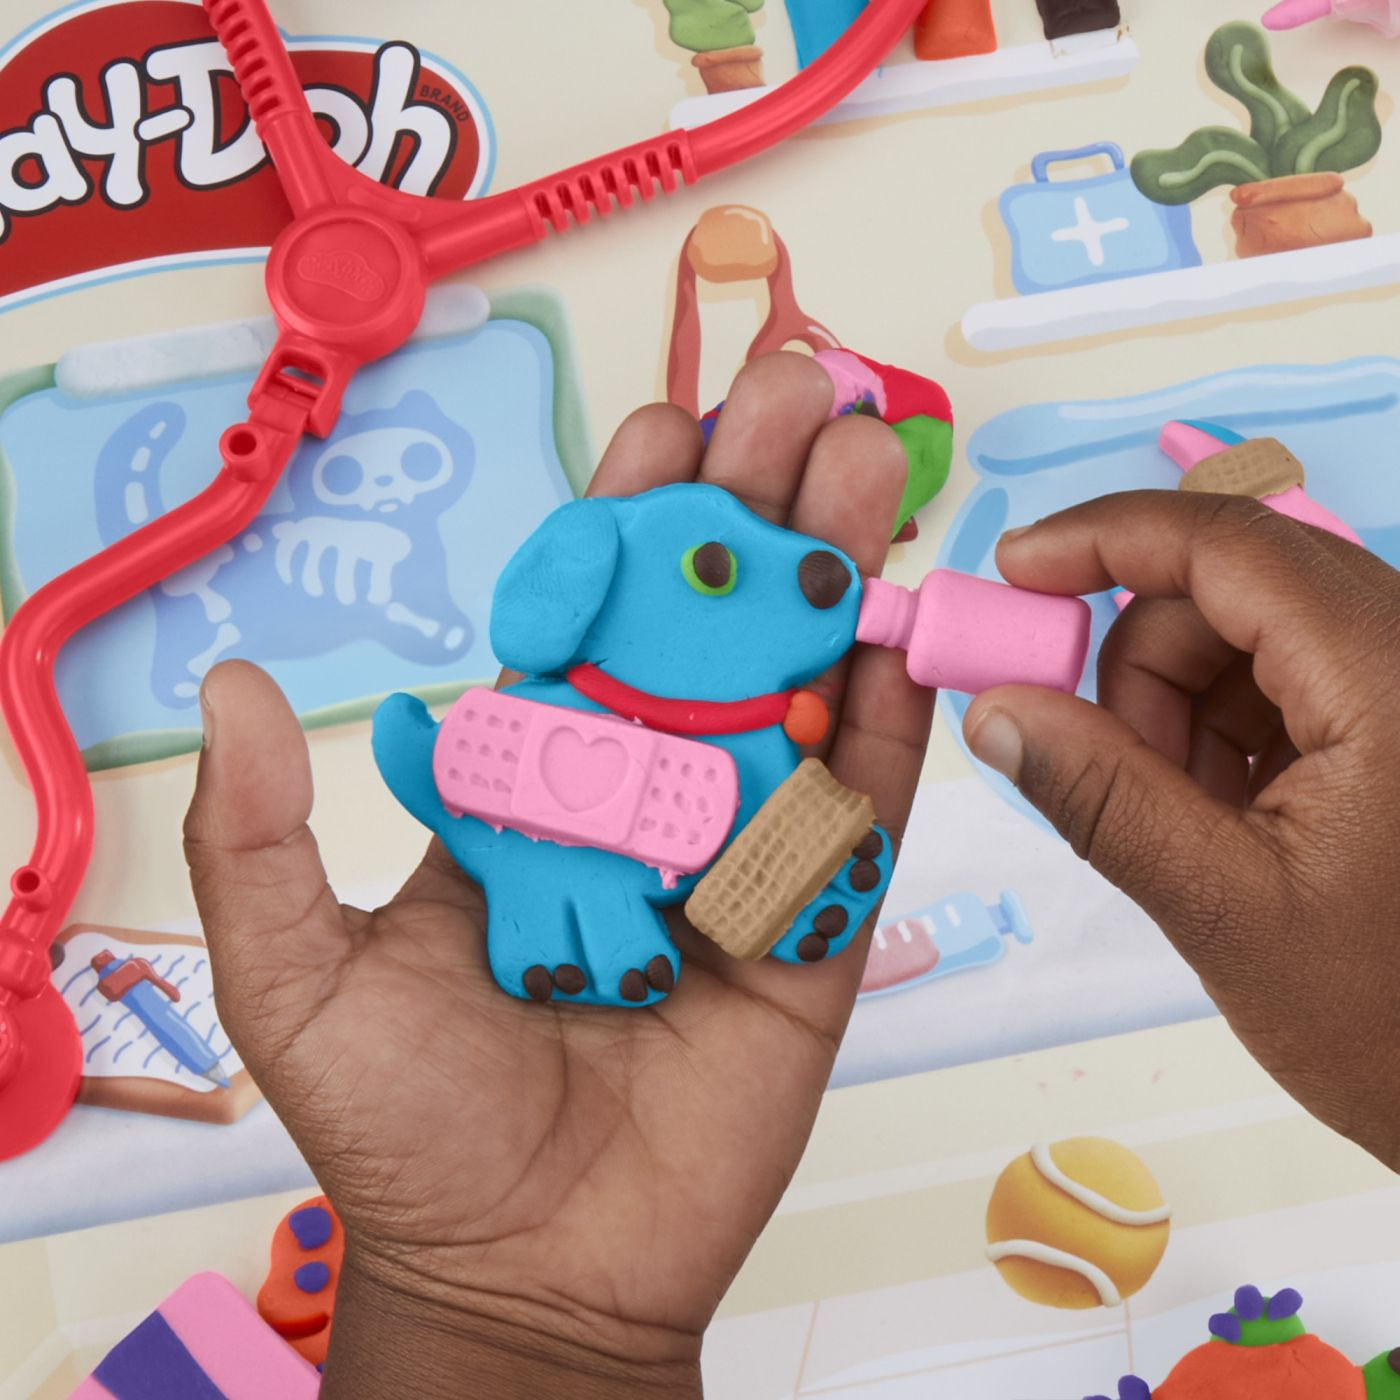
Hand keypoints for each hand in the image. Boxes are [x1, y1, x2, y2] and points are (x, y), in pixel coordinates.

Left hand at [183, 354, 932, 1399]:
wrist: (530, 1271)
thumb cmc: (409, 1132)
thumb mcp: (300, 979)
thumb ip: (266, 835)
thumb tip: (231, 686)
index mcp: (540, 779)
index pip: (591, 619)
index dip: (627, 517)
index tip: (665, 422)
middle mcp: (648, 792)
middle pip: (711, 623)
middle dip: (754, 503)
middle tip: (799, 387)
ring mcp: (740, 850)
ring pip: (799, 688)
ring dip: (837, 574)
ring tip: (870, 463)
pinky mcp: (815, 925)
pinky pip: (862, 809)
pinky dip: (890, 718)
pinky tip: (909, 624)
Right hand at [963, 491, 1399, 1166]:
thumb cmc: (1392, 1022)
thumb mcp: (1225, 909)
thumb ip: (1101, 799)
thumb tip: (992, 712)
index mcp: (1388, 682)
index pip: (1229, 545)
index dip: (1105, 538)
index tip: (1015, 570)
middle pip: (1225, 589)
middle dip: (1138, 666)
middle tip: (1108, 768)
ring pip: (1240, 634)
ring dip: (1176, 710)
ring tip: (1189, 820)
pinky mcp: (1393, 718)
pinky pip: (1274, 680)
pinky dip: (1220, 732)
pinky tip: (1224, 815)